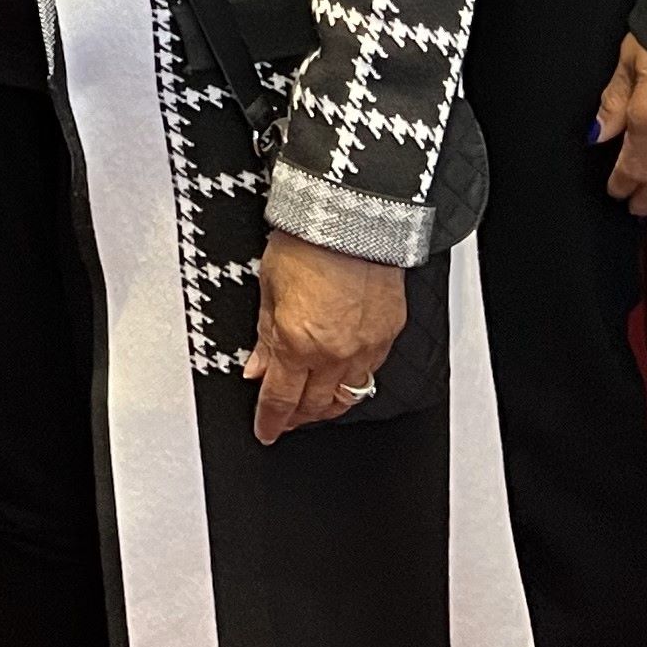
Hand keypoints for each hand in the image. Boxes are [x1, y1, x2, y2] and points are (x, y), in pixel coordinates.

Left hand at [246, 230, 408, 442]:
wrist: (352, 215)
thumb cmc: (307, 241)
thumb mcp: (268, 288)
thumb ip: (265, 336)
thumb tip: (257, 369)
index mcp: (298, 342)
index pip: (281, 400)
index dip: (270, 421)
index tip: (265, 431)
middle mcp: (336, 352)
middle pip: (315, 406)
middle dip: (297, 418)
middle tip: (286, 419)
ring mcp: (367, 346)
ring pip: (348, 398)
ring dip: (327, 407)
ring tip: (312, 407)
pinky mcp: (389, 334)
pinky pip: (371, 372)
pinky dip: (353, 381)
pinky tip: (342, 377)